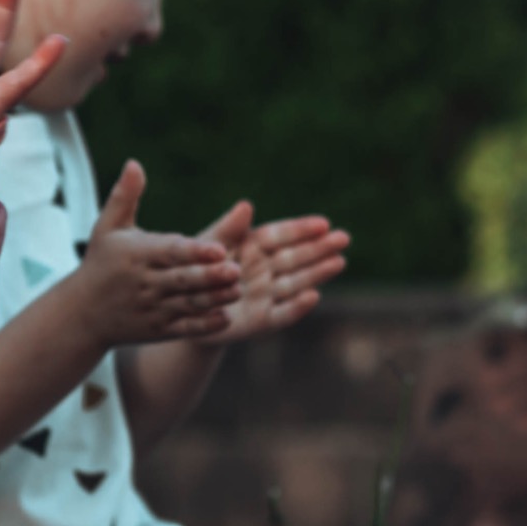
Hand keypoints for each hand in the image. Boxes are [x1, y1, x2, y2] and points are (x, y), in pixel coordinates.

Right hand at [68, 161, 242, 345]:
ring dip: (213, 299)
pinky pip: (184, 329)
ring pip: (186, 304)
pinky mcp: (158, 329)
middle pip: (182, 279)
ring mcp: (152, 308)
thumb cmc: (100, 263)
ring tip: (237, 290)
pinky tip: (225, 319)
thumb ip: (124, 197)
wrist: (81, 314)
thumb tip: (134, 163)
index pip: (170, 252)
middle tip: (236, 270)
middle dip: (209, 276)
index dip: (194, 251)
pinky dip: (204, 326)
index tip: (219, 248)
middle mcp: (145, 283)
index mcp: (137, 255)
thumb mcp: (106, 228)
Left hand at [187, 203, 347, 344]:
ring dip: (317, 273)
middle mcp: (264, 271)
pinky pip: (282, 314)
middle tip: (344, 238)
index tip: (323, 223)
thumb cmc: (194, 271)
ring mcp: (265, 295)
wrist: (182, 311)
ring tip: (338, 261)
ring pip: (296, 282)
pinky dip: (297, 307)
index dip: (301, 230)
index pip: (280, 236)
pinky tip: (314, 296)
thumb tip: (247, 205)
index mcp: (252, 248)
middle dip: (319, 248)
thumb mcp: (206, 248)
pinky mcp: (262, 321)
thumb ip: (226, 229)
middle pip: (295, 257)